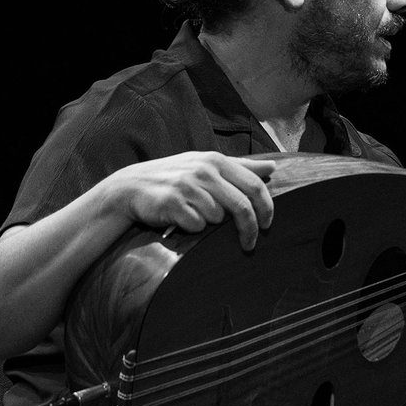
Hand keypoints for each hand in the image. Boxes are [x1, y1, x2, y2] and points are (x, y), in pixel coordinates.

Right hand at [107, 151, 278, 250]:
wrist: (131, 187)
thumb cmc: (175, 177)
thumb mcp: (207, 165)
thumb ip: (241, 166)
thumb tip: (273, 166)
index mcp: (216, 160)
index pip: (254, 185)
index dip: (266, 208)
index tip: (267, 225)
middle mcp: (204, 170)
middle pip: (242, 206)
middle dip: (250, 229)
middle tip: (250, 245)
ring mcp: (188, 185)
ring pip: (218, 217)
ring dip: (210, 223)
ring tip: (196, 216)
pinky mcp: (173, 202)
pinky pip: (196, 225)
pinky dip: (193, 227)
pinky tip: (182, 220)